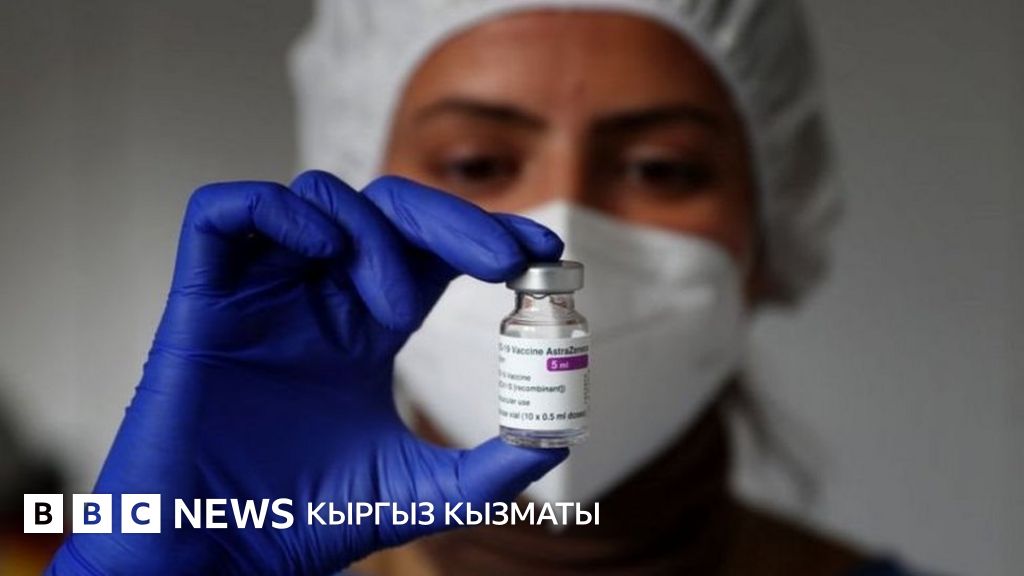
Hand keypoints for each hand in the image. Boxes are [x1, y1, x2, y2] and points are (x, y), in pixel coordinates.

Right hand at [48, 171, 566, 574]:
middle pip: (388, 212)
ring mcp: (260, 294)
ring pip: (318, 199)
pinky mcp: (201, 300)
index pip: (429, 254)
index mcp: (363, 331)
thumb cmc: (300, 524)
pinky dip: (277, 212)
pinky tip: (323, 253)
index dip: (483, 238)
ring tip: (395, 310)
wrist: (216, 560)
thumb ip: (488, 469)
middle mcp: (316, 300)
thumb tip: (555, 440)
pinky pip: (223, 213)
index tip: (542, 253)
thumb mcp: (417, 491)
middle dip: (454, 220)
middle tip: (504, 257)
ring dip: (375, 235)